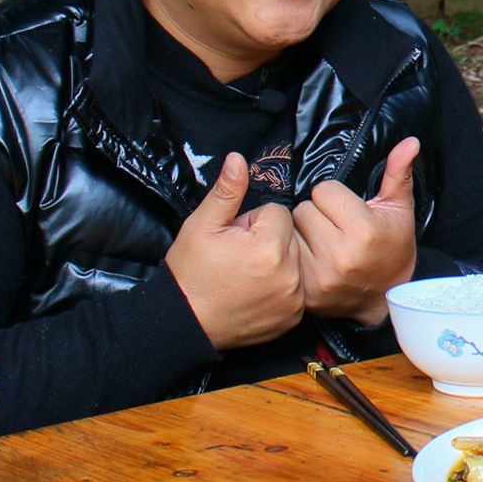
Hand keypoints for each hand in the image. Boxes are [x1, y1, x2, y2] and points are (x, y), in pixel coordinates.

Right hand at [165, 153, 303, 349]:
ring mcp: (294, 299)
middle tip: (239, 257)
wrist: (185, 322)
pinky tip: (256, 293)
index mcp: (269, 247)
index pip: (278, 213)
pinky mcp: (294, 316)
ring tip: (246, 274)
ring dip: (277, 263)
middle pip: (290, 237)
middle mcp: (289, 274)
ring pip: (295, 261)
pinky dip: (282, 288)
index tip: (235, 238)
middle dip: (267, 241)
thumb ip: (227, 191)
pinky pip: (297, 288)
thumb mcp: (201, 226)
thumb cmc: (191, 272)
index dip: (253, 222)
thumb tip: (239, 158)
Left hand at [293, 137, 420, 325]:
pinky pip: (286, 255)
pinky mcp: (306, 291)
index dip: (335, 197)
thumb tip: (410, 142)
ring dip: (303, 233)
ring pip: (291, 231)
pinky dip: (295, 254)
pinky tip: (313, 258)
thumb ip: (398, 173)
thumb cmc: (392, 247)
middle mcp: (340, 255)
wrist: (387, 297)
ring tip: (323, 243)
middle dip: (317, 214)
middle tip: (334, 228)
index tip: (347, 211)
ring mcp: (320, 276)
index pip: (323, 190)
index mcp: (364, 230)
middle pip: (303, 209)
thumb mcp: (399, 209)